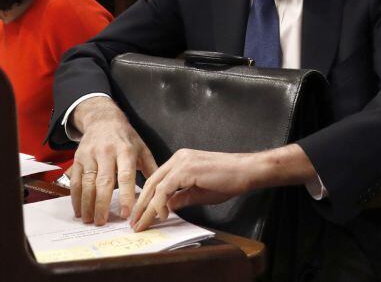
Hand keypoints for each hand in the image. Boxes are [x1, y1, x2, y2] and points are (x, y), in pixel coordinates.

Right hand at [70, 97, 157, 224]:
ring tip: (90, 220)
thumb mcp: (142, 148)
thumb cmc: (126, 138)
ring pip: (87, 183)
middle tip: (102, 223)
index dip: (126, 195)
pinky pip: (76, 180)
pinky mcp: (78, 158)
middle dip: (102, 204)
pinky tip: (80, 210)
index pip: (125, 175)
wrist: (103, 120)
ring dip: (87, 204)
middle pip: (103, 181)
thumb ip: (151, 169)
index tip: (126, 213)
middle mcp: (106, 152)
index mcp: (125, 151)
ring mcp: (90, 155)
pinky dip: (76, 197)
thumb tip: (162, 191)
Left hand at [130, 149, 254, 231]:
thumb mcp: (199, 192)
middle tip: (134, 223)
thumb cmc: (228, 180)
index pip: (157, 181)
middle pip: (151, 183)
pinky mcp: (186, 169)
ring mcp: (181, 161)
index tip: (141, 216)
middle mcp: (178, 158)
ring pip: (156, 186)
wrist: (246, 171)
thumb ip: (181, 197)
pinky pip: (166, 189)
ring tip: (142, 223)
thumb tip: (167, 207)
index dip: (146, 199)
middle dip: (141, 205)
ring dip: (147, 207)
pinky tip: (161, 215)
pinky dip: (160, 203)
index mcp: (180, 161)